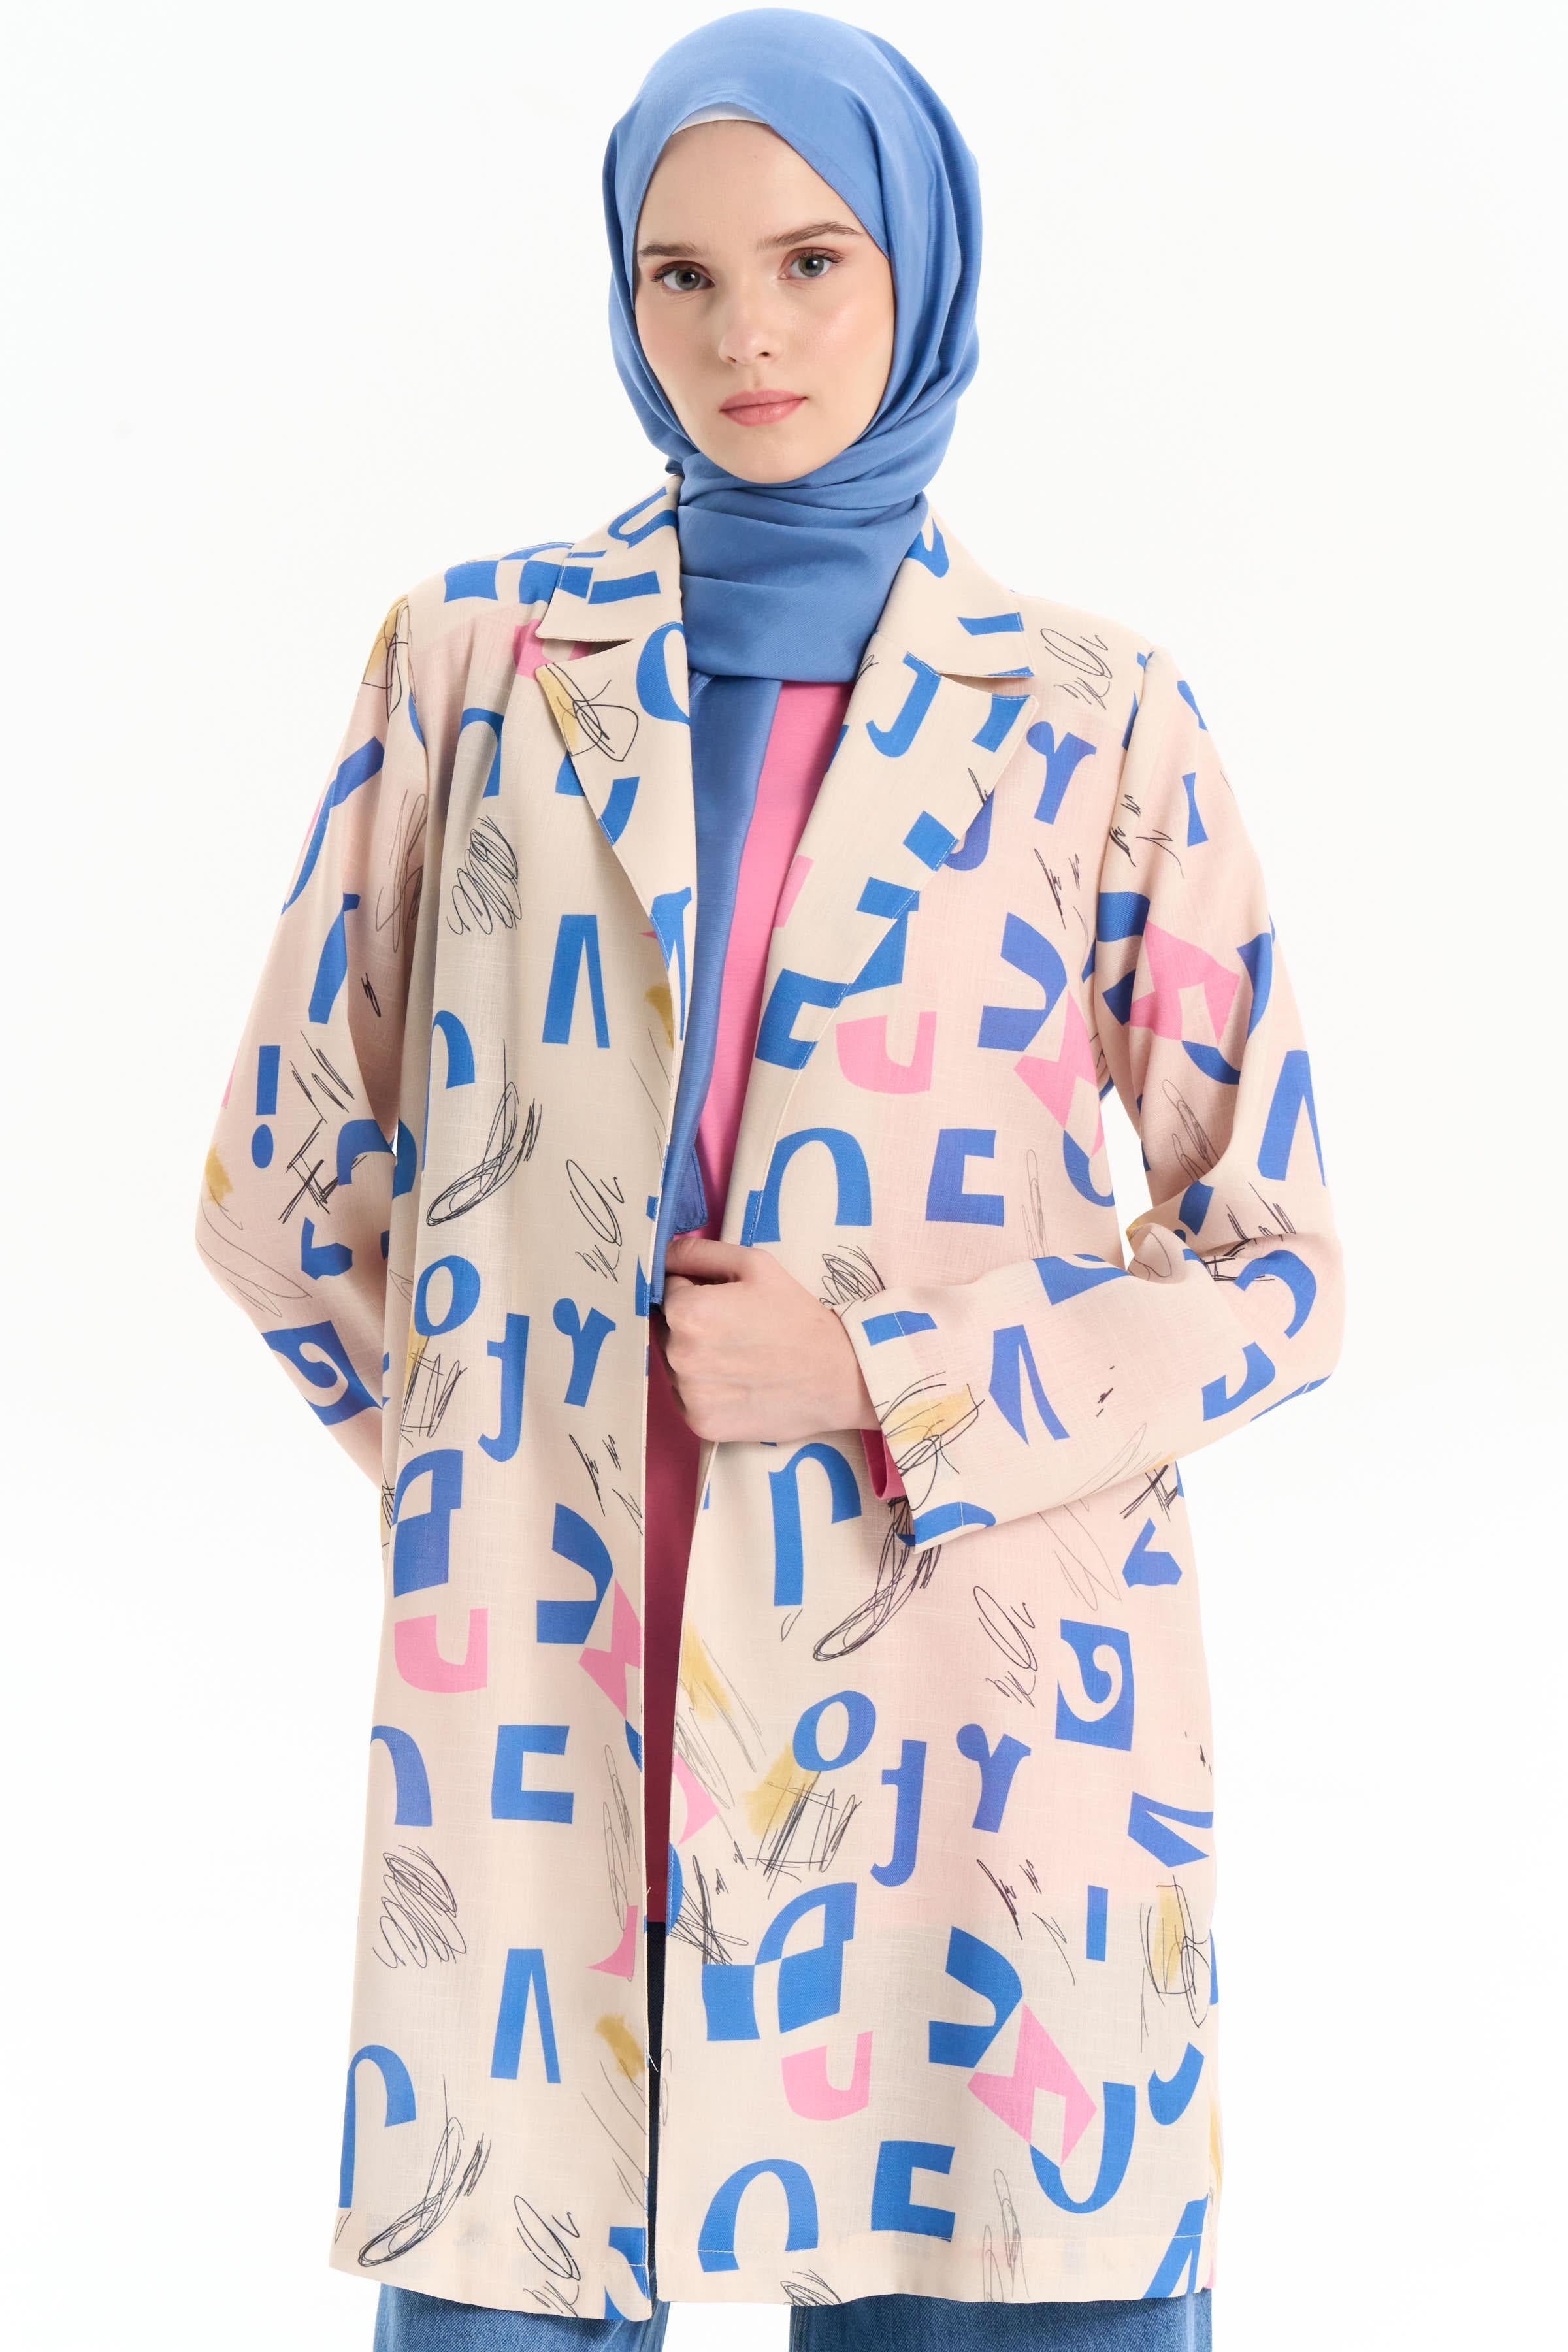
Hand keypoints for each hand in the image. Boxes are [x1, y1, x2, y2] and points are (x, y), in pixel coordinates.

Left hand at [655, 1233, 880, 1444]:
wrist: (837, 1376)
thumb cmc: (797, 1316)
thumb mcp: (756, 1265)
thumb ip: (700, 1253)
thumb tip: (663, 1255)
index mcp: (687, 1311)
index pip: (669, 1290)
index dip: (698, 1290)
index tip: (729, 1302)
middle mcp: (679, 1355)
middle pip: (668, 1329)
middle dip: (694, 1325)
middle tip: (739, 1330)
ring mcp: (688, 1394)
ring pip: (676, 1365)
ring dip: (698, 1359)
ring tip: (741, 1358)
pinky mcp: (700, 1423)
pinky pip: (688, 1398)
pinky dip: (707, 1391)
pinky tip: (739, 1384)